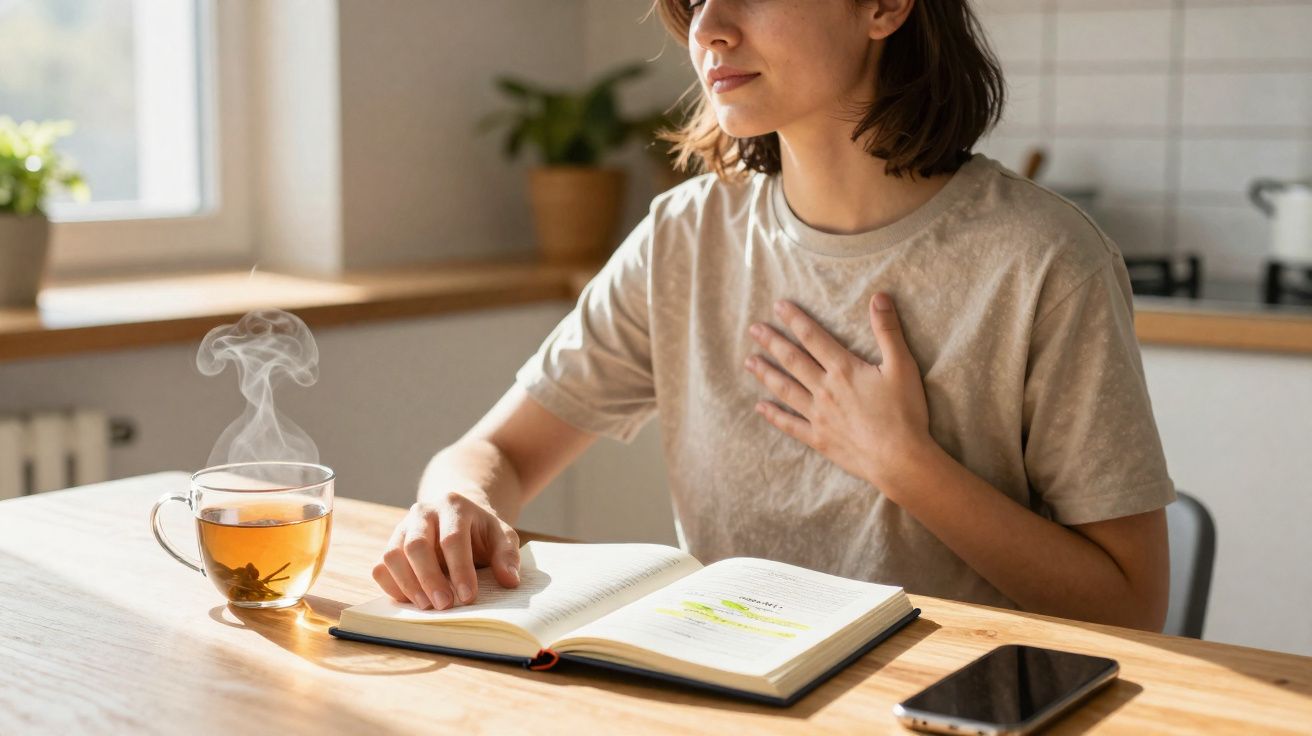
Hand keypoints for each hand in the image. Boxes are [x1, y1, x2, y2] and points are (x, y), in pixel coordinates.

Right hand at [373, 492, 520, 609]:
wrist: (456, 515)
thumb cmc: (480, 531)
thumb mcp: (501, 536)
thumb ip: (507, 555)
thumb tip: (509, 581)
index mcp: (453, 506)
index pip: (452, 539)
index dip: (460, 569)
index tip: (468, 597)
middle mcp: (423, 512)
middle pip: (417, 545)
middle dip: (429, 579)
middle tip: (444, 606)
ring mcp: (403, 527)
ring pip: (392, 555)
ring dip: (408, 584)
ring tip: (427, 607)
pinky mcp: (391, 544)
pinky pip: (381, 566)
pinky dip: (391, 586)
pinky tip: (411, 601)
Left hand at [743, 293, 933, 491]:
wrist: (899, 459)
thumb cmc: (904, 412)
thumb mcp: (902, 366)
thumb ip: (888, 330)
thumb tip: (879, 296)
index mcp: (843, 369)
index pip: (813, 337)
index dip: (795, 320)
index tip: (777, 306)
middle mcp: (824, 389)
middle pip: (793, 361)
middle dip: (772, 342)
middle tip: (753, 329)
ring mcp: (818, 416)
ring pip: (785, 389)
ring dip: (766, 374)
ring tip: (749, 361)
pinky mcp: (818, 439)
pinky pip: (790, 425)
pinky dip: (774, 415)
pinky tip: (760, 407)